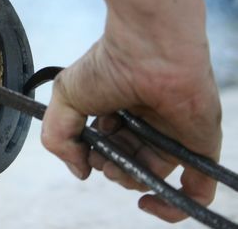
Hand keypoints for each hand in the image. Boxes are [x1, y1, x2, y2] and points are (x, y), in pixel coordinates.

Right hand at [43, 32, 220, 221]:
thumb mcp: (65, 97)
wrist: (150, 48)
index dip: (95, 156)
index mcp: (120, 111)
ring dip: (131, 183)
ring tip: (119, 167)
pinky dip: (174, 207)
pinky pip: (195, 189)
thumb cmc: (108, 65)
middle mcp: (146, 124)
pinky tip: (151, 203)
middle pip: (128, 163)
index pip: (108, 146)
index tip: (87, 148)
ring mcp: (173, 135)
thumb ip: (58, 137)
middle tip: (104, 157)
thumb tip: (80, 171)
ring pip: (152, 177)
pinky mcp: (198, 146)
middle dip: (111, 169)